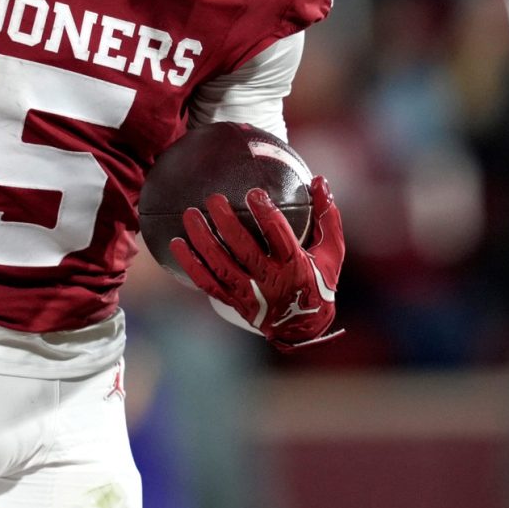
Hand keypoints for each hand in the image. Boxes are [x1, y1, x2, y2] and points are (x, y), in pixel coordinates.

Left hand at [171, 176, 344, 348]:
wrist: (304, 327)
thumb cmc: (320, 280)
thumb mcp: (332, 249)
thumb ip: (327, 215)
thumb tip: (320, 180)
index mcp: (295, 265)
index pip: (278, 236)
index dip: (265, 214)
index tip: (253, 193)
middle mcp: (271, 280)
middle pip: (244, 249)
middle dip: (226, 223)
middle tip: (213, 199)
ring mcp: (250, 294)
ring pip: (221, 265)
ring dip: (203, 240)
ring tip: (190, 214)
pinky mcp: (235, 302)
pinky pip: (208, 283)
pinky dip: (191, 264)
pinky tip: (176, 244)